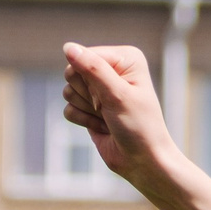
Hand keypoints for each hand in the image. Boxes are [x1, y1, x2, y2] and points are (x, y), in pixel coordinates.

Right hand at [60, 43, 182, 193]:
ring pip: (68, 90)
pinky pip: (68, 107)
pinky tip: (103, 127)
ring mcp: (98, 88)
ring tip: (109, 118)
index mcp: (125, 58)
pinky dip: (84, 120)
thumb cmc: (139, 127)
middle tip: (111, 109)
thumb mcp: (118, 95)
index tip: (116, 97)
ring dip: (87, 109)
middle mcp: (111, 68)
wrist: (143, 162)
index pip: (83, 55)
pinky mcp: (88, 106)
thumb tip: (68, 47)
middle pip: (72, 72)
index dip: (93, 80)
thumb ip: (93, 69)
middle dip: (89, 95)